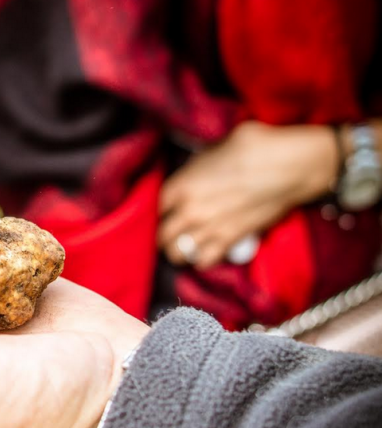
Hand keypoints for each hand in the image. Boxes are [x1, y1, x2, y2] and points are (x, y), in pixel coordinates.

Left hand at [159, 121, 337, 268]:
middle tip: (171, 232)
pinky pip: (203, 262)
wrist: (292, 166)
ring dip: (178, 250)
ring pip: (176, 252)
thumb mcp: (216, 147)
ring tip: (184, 245)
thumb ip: (198, 166)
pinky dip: (201, 260)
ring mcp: (209, 228)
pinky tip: (203, 253)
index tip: (164, 211)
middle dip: (163, 234)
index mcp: (182, 184)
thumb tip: (196, 170)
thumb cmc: (256, 146)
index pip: (155, 206)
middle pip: (160, 234)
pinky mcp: (230, 240)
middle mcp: (189, 210)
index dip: (157, 210)